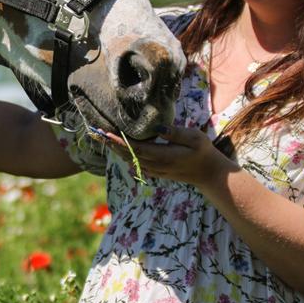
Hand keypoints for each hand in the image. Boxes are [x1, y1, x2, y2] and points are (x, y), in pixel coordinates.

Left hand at [98, 125, 235, 186]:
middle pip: (127, 154)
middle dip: (111, 144)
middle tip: (95, 131)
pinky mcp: (154, 171)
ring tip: (101, 137)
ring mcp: (154, 170)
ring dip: (115, 149)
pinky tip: (116, 146)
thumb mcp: (195, 138)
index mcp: (163, 156)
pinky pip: (134, 162)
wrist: (208, 174)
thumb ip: (176, 133)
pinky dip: (123, 154)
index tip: (106, 132)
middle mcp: (155, 165)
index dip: (120, 141)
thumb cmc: (203, 152)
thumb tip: (158, 128)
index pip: (136, 148)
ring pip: (129, 159)